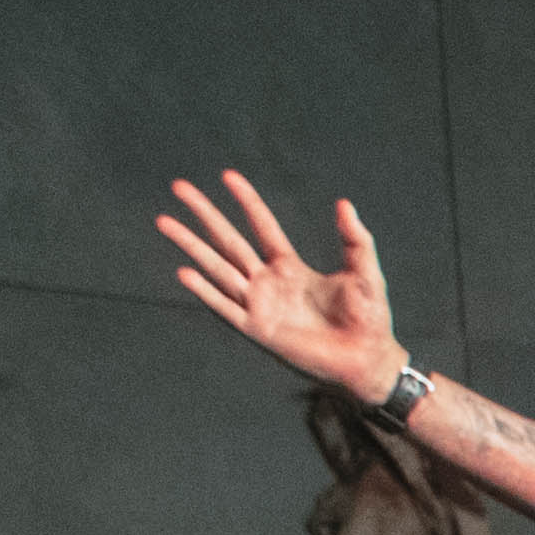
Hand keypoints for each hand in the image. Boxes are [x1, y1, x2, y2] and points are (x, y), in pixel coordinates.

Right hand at [158, 172, 404, 398]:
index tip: (228, 176)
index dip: (247, 201)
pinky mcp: (258, 329)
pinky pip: (226, 307)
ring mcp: (260, 304)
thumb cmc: (370, 318)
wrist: (368, 358)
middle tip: (179, 187)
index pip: (262, 226)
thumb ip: (355, 239)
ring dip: (191, 245)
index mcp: (291, 267)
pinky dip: (206, 291)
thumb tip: (344, 203)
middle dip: (204, 214)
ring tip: (165, 221)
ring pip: (218, 268)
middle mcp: (269, 282)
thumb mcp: (365, 272)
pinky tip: (185, 272)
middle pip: (229, 240)